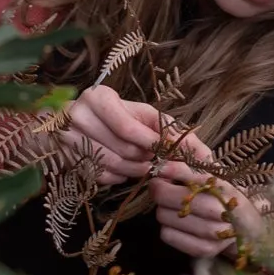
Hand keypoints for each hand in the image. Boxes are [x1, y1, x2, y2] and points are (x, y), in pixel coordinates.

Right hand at [58, 88, 209, 184]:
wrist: (76, 123)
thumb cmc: (118, 115)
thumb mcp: (143, 115)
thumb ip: (172, 131)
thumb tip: (206, 157)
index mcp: (98, 97)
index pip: (128, 127)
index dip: (150, 143)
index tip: (166, 151)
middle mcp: (78, 116)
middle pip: (122, 149)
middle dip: (146, 159)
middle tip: (156, 160)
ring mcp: (68, 139)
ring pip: (113, 166)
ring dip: (136, 170)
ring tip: (144, 166)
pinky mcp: (67, 159)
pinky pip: (101, 176)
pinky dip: (118, 177)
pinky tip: (122, 168)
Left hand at [150, 161, 262, 258]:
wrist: (245, 227)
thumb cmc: (221, 194)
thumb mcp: (213, 171)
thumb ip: (193, 154)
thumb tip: (170, 138)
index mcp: (225, 187)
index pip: (196, 178)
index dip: (174, 170)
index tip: (159, 167)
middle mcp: (221, 211)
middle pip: (173, 198)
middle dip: (160, 189)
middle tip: (158, 185)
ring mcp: (213, 233)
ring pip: (165, 216)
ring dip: (163, 209)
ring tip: (173, 206)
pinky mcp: (204, 249)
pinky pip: (167, 235)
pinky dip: (167, 228)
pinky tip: (178, 223)